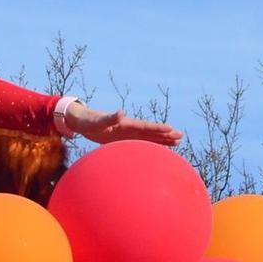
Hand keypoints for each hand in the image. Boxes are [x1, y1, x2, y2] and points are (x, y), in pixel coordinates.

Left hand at [66, 102, 183, 146]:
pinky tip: (158, 148)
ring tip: (176, 142)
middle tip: (181, 136)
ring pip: (148, 137)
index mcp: (125, 123)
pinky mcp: (122, 138)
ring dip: (161, 139)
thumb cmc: (88, 121)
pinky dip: (150, 144)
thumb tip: (121, 113)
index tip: (171, 129)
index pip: (145, 126)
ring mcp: (127, 133)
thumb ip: (109, 118)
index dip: (158, 128)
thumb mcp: (97, 122)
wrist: (81, 121)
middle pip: (151, 131)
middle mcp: (129, 127)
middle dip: (165, 134)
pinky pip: (140, 142)